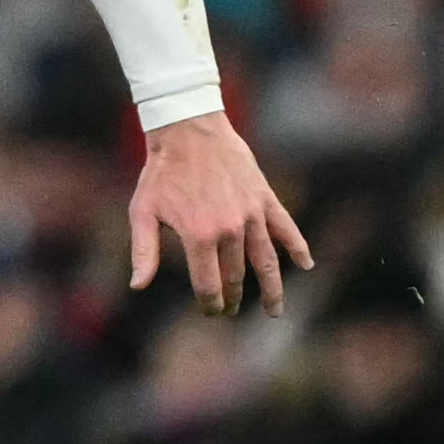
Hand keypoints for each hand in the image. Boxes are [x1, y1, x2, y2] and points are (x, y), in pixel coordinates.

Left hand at [128, 108, 310, 317]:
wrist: (188, 131)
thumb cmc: (160, 173)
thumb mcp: (142, 212)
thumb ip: (143, 251)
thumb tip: (137, 286)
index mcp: (198, 236)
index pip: (208, 284)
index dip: (210, 303)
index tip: (211, 312)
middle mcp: (229, 229)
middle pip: (235, 276)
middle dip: (232, 297)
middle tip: (229, 311)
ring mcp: (251, 214)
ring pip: (266, 260)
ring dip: (272, 288)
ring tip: (274, 311)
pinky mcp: (265, 199)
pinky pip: (286, 228)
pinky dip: (298, 247)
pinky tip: (306, 264)